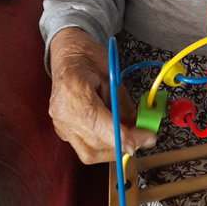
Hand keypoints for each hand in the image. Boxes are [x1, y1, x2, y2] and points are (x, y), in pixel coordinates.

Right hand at [49, 27, 155, 163]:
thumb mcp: (112, 74)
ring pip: (89, 153)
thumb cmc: (88, 56)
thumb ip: (124, 103)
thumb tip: (140, 125)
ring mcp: (60, 125)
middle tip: (146, 137)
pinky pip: (84, 147)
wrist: (66, 53)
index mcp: (73, 92)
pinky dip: (104, 145)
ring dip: (114, 149)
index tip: (144, 139)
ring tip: (133, 137)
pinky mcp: (62, 131)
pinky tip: (117, 135)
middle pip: (94, 143)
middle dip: (124, 144)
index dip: (122, 136)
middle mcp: (63, 113)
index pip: (97, 122)